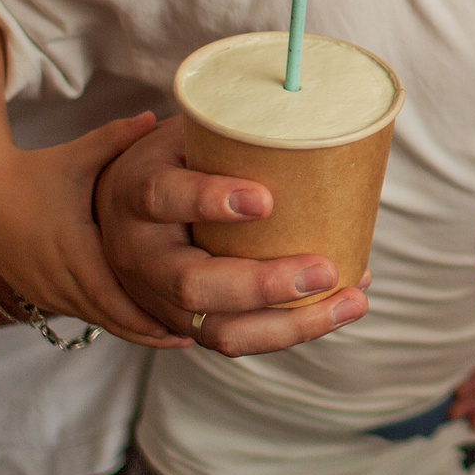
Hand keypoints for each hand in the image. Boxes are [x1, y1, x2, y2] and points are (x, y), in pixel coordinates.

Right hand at [0, 111, 173, 346]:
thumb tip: (153, 115)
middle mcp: (56, 275)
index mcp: (71, 247)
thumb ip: (116, 137)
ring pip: (92, 317)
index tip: (179, 329)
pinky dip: (107, 319)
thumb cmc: (34, 171)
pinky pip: (78, 311)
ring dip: (128, 329)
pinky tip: (138, 324)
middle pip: (106, 316)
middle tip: (189, 340)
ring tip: (172, 338)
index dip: (143, 317)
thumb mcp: (77, 155)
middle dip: (146, 331)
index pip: (110, 296)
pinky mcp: (38, 290)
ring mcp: (44, 287)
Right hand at [95, 116, 367, 356]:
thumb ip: (240, 137)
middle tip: (324, 270)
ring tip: (352, 301)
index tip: (264, 199)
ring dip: (290, 324)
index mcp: (137, 190)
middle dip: (261, 284)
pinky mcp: (183, 323)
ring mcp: (157, 297)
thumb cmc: (180, 160)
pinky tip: (337, 310)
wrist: (123, 206)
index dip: (209, 199)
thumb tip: (330, 139)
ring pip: (217, 328)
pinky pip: (235, 338)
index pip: (162, 196)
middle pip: (189, 283)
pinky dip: (290, 331)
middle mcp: (138, 252)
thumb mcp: (192, 136)